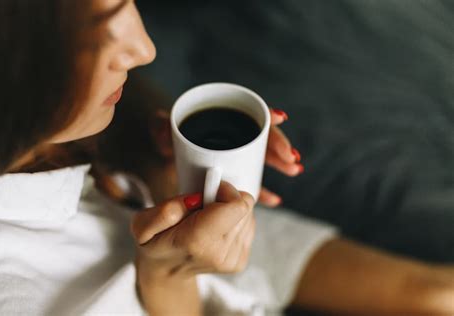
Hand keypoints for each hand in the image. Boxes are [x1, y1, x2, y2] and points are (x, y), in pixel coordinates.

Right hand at [130, 181, 255, 278]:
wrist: (165, 271)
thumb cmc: (155, 242)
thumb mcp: (143, 225)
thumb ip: (164, 211)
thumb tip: (194, 200)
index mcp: (198, 240)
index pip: (238, 206)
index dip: (226, 190)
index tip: (209, 190)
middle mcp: (219, 253)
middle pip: (245, 208)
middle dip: (226, 200)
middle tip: (204, 206)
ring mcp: (231, 260)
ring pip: (249, 216)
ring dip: (230, 211)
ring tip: (207, 219)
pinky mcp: (239, 262)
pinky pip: (249, 227)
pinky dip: (234, 222)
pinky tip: (215, 228)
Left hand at [149, 108, 302, 207]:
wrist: (165, 153)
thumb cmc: (166, 136)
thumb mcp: (162, 129)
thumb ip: (159, 126)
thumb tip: (163, 129)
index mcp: (219, 120)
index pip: (246, 113)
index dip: (264, 114)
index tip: (280, 118)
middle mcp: (231, 136)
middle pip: (260, 138)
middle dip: (278, 146)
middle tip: (291, 158)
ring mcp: (234, 155)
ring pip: (261, 158)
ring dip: (279, 164)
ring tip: (294, 170)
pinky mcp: (233, 174)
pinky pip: (251, 181)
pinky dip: (263, 190)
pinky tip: (274, 199)